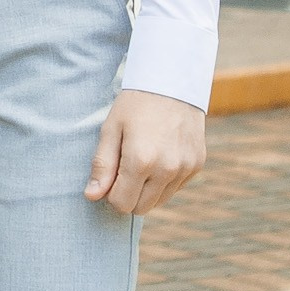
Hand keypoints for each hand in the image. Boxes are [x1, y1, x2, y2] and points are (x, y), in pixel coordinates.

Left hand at [86, 90, 206, 215]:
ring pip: (159, 201)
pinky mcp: (197, 164)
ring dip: (147, 190)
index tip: (110, 176)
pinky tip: (160, 155)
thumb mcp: (111, 129)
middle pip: (141, 208)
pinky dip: (164, 180)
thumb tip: (92, 196)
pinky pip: (175, 188)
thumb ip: (102, 166)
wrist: (173, 81)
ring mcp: (185, 168)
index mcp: (141, 161)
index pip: (122, 204)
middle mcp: (167, 169)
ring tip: (142, 161)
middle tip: (123, 169)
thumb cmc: (135, 104)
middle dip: (128, 195)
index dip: (111, 194)